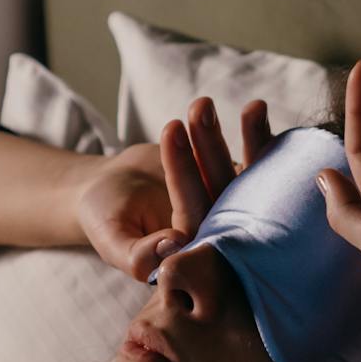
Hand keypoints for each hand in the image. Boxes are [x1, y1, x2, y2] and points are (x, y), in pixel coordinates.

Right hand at [76, 97, 272, 279]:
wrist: (113, 188)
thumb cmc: (104, 216)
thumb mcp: (111, 238)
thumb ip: (136, 254)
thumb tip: (173, 246)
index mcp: (189, 258)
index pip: (195, 219)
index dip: (188, 181)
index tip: (171, 137)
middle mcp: (216, 237)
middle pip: (222, 194)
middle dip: (209, 149)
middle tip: (196, 109)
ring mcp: (231, 210)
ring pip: (239, 175)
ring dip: (230, 137)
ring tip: (206, 103)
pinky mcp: (240, 186)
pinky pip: (253, 161)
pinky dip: (254, 135)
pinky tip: (256, 108)